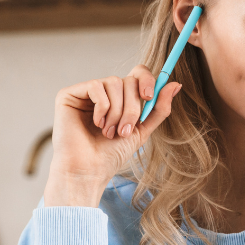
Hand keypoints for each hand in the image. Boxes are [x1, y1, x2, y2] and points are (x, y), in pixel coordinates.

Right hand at [43, 65, 182, 207]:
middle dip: (132, 108)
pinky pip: (96, 86)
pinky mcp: (69, 94)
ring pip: (114, 82)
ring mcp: (85, 92)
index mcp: (119, 98)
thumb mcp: (142, 130)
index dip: (146, 79)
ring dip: (117, 111)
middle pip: (128, 80)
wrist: (89, 171)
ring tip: (109, 132)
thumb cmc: (111, 155)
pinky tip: (96, 124)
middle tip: (124, 131)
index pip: (137, 73)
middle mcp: (103, 92)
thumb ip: (159, 109)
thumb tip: (175, 84)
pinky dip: (102, 107)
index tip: (149, 97)